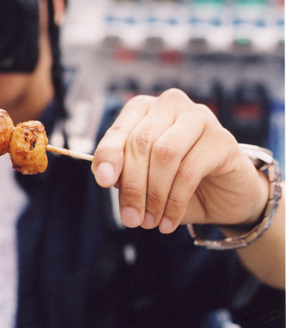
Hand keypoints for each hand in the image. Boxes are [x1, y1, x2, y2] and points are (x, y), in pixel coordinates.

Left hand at [92, 89, 265, 233]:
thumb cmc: (175, 182)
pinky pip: (190, 171)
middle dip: (133, 185)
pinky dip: (175, 202)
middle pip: (141, 142)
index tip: (103, 182)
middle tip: (131, 218)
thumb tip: (105, 176)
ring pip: (165, 154)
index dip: (109, 155)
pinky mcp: (222, 139)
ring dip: (154, 195)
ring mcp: (199, 117)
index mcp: (143, 108)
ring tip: (150, 222)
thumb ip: (122, 173)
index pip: (119, 130)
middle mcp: (170, 105)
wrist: (223, 195)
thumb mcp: (142, 180)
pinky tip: (169, 221)